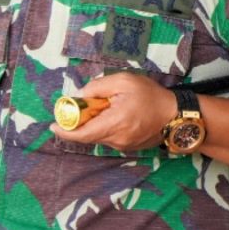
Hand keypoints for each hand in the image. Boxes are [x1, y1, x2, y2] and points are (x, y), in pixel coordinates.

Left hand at [50, 72, 176, 151]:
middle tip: (78, 108)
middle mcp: (116, 139)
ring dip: (94, 124)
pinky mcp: (128, 148)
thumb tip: (80, 96)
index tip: (53, 126)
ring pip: (98, 137)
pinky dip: (105, 128)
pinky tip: (115, 115)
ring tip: (103, 107)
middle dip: (79, 123)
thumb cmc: (151, 95)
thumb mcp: (124, 81)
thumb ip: (99, 87)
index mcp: (114, 123)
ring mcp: (122, 146)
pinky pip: (109, 138)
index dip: (65, 131)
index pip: (82, 134)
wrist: (176, 115)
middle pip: (88, 135)